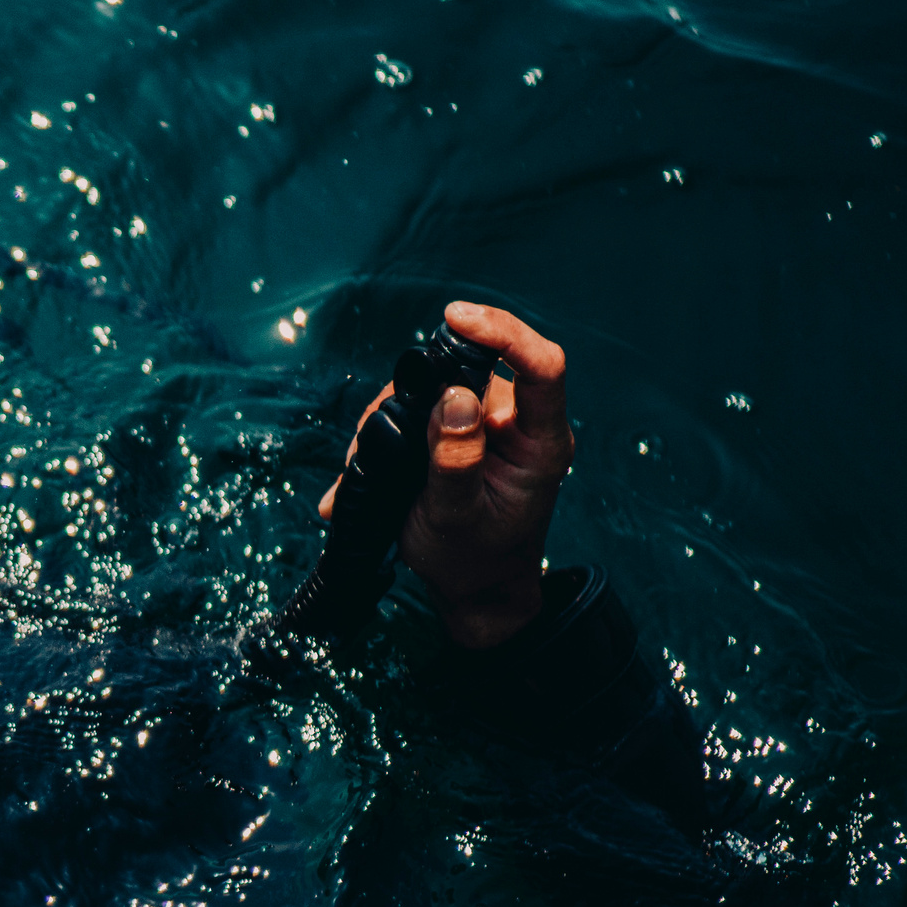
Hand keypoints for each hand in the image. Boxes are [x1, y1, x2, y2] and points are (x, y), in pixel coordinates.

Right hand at [319, 300, 573, 648]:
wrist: (472, 587)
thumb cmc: (471, 560)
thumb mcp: (456, 516)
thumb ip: (456, 458)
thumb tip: (454, 396)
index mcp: (541, 444)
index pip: (542, 368)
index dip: (504, 333)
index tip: (456, 319)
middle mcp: (520, 424)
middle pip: (477, 366)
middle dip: (418, 386)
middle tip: (375, 432)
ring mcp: (491, 424)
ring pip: (441, 383)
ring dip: (394, 413)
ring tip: (365, 462)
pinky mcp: (464, 429)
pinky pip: (426, 404)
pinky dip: (391, 425)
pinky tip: (365, 460)